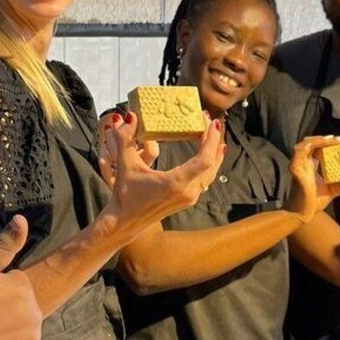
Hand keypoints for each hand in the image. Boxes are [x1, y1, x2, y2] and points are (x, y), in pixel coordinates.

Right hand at [100, 110, 223, 238]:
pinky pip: (206, 179)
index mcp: (176, 184)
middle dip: (214, 141)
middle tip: (209, 121)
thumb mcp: (125, 165)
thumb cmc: (125, 197)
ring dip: (214, 153)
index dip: (211, 139)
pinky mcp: (187, 200)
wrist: (125, 222)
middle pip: (212, 164)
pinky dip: (210, 164)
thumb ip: (125, 139)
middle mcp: (187, 192)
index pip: (204, 160)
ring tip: (213, 134)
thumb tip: (128, 117)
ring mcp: (189, 198)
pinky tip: (208, 154)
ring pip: (211, 173)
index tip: (210, 122)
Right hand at [285, 136, 339, 222]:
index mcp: (311, 164)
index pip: (321, 147)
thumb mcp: (333, 191)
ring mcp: (298, 163)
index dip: (333, 142)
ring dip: (321, 139)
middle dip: (330, 138)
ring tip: (336, 140)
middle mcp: (304, 162)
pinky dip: (312, 144)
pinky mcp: (295, 167)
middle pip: (315, 143)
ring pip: (307, 143)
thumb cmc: (313, 202)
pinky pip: (301, 151)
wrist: (302, 214)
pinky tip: (324, 143)